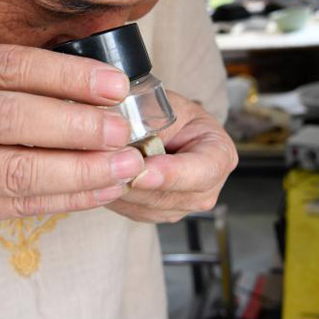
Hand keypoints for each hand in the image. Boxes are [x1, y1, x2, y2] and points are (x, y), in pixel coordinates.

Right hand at [0, 45, 146, 243]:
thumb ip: (19, 85)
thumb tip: (105, 90)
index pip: (11, 65)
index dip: (68, 75)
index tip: (116, 86)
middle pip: (10, 116)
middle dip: (76, 125)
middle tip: (122, 131)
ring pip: (16, 169)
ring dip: (79, 170)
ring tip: (124, 167)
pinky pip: (19, 204)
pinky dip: (67, 198)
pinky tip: (102, 191)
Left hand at [105, 92, 237, 222]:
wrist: (160, 124)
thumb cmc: (168, 111)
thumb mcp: (164, 105)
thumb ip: (149, 123)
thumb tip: (122, 137)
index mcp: (219, 154)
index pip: (203, 171)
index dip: (172, 173)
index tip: (143, 169)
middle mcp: (207, 187)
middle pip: (172, 196)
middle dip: (136, 183)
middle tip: (106, 166)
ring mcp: (183, 205)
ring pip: (147, 207)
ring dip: (121, 189)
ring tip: (99, 166)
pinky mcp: (157, 213)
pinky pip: (132, 210)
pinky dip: (115, 195)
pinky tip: (102, 177)